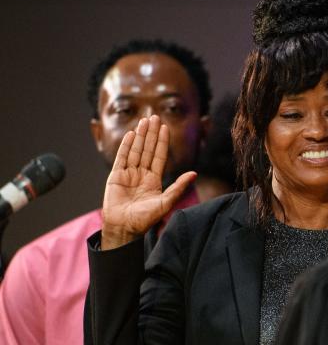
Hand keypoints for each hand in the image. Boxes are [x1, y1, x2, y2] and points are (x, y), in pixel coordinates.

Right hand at [100, 115, 195, 249]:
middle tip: (154, 117)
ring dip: (139, 136)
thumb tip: (194, 173)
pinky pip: (122, 158)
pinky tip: (130, 134)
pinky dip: (126, 146)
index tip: (164, 127)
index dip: (161, 142)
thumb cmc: (144, 219)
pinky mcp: (116, 176)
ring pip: (135, 150)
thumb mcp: (166, 202)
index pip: (159, 156)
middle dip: (151, 133)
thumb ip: (179, 187)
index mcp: (154, 180)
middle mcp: (141, 175)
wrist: (124, 227)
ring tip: (144, 121)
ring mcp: (128, 174)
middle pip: (147, 149)